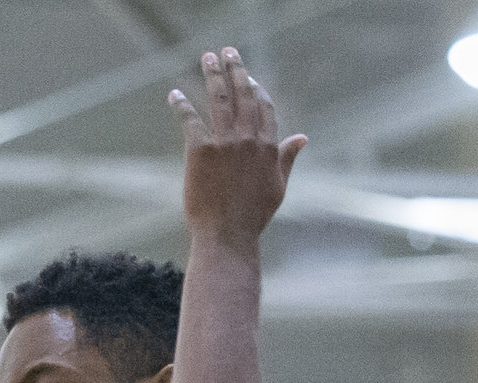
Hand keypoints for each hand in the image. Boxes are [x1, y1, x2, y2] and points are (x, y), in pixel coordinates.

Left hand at [168, 47, 306, 249]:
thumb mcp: (278, 185)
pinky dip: (181, 105)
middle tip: (227, 51)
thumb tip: (303, 137)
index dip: (256, 89)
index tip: (248, 77)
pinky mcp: (200, 151)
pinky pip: (191, 120)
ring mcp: (225, 143)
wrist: (228, 235)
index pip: (264, 106)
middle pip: (243, 94)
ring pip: (219, 100)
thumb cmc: (253, 215)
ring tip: (207, 57)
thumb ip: (287, 157)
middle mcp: (249, 139)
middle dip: (236, 69)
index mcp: (268, 145)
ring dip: (212, 75)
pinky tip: (174, 93)